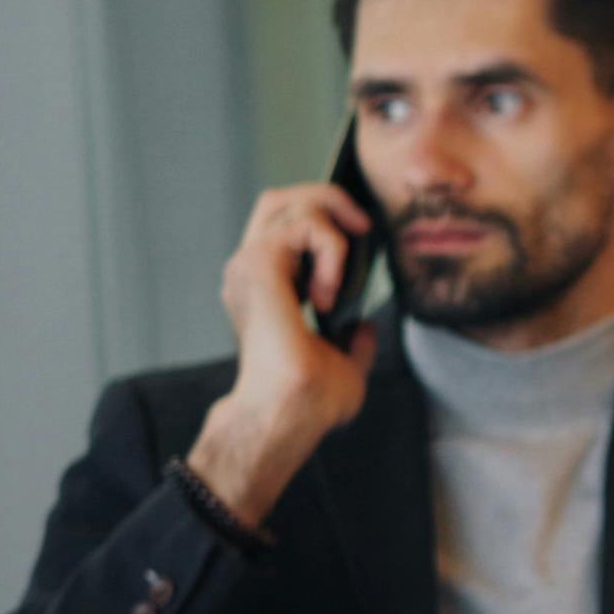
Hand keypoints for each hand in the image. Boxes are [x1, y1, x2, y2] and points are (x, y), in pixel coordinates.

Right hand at [187, 184, 381, 525]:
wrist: (291, 414)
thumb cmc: (310, 401)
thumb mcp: (343, 364)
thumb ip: (351, 341)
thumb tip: (362, 326)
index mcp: (267, 288)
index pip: (285, 224)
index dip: (324, 216)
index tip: (363, 236)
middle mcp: (251, 271)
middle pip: (280, 199)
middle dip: (328, 200)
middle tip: (364, 227)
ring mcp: (249, 266)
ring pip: (290, 204)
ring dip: (333, 228)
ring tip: (344, 277)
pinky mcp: (258, 267)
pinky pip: (302, 227)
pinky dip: (331, 248)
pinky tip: (330, 291)